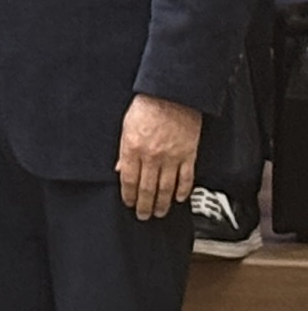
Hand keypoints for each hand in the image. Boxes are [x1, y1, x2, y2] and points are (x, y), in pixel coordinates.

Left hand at [120, 94, 203, 218]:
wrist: (172, 95)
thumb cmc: (147, 106)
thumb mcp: (126, 127)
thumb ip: (124, 151)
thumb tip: (121, 169)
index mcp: (133, 149)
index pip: (129, 180)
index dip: (129, 196)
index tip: (129, 204)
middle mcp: (152, 157)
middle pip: (147, 188)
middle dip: (144, 205)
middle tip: (143, 216)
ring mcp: (172, 157)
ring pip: (166, 188)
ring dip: (162, 203)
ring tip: (159, 213)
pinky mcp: (188, 154)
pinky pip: (186, 178)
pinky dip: (182, 191)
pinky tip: (178, 198)